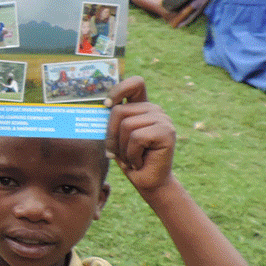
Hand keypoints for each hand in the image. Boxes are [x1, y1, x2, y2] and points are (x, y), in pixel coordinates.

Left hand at [105, 76, 176, 192]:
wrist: (149, 182)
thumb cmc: (130, 160)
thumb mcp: (116, 138)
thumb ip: (112, 121)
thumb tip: (99, 107)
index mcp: (142, 108)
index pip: (136, 83)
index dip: (119, 89)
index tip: (106, 105)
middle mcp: (154, 110)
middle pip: (119, 110)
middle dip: (111, 136)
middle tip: (116, 152)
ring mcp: (163, 120)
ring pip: (126, 125)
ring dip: (122, 148)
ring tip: (131, 158)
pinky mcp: (167, 132)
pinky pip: (136, 137)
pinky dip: (132, 154)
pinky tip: (140, 161)